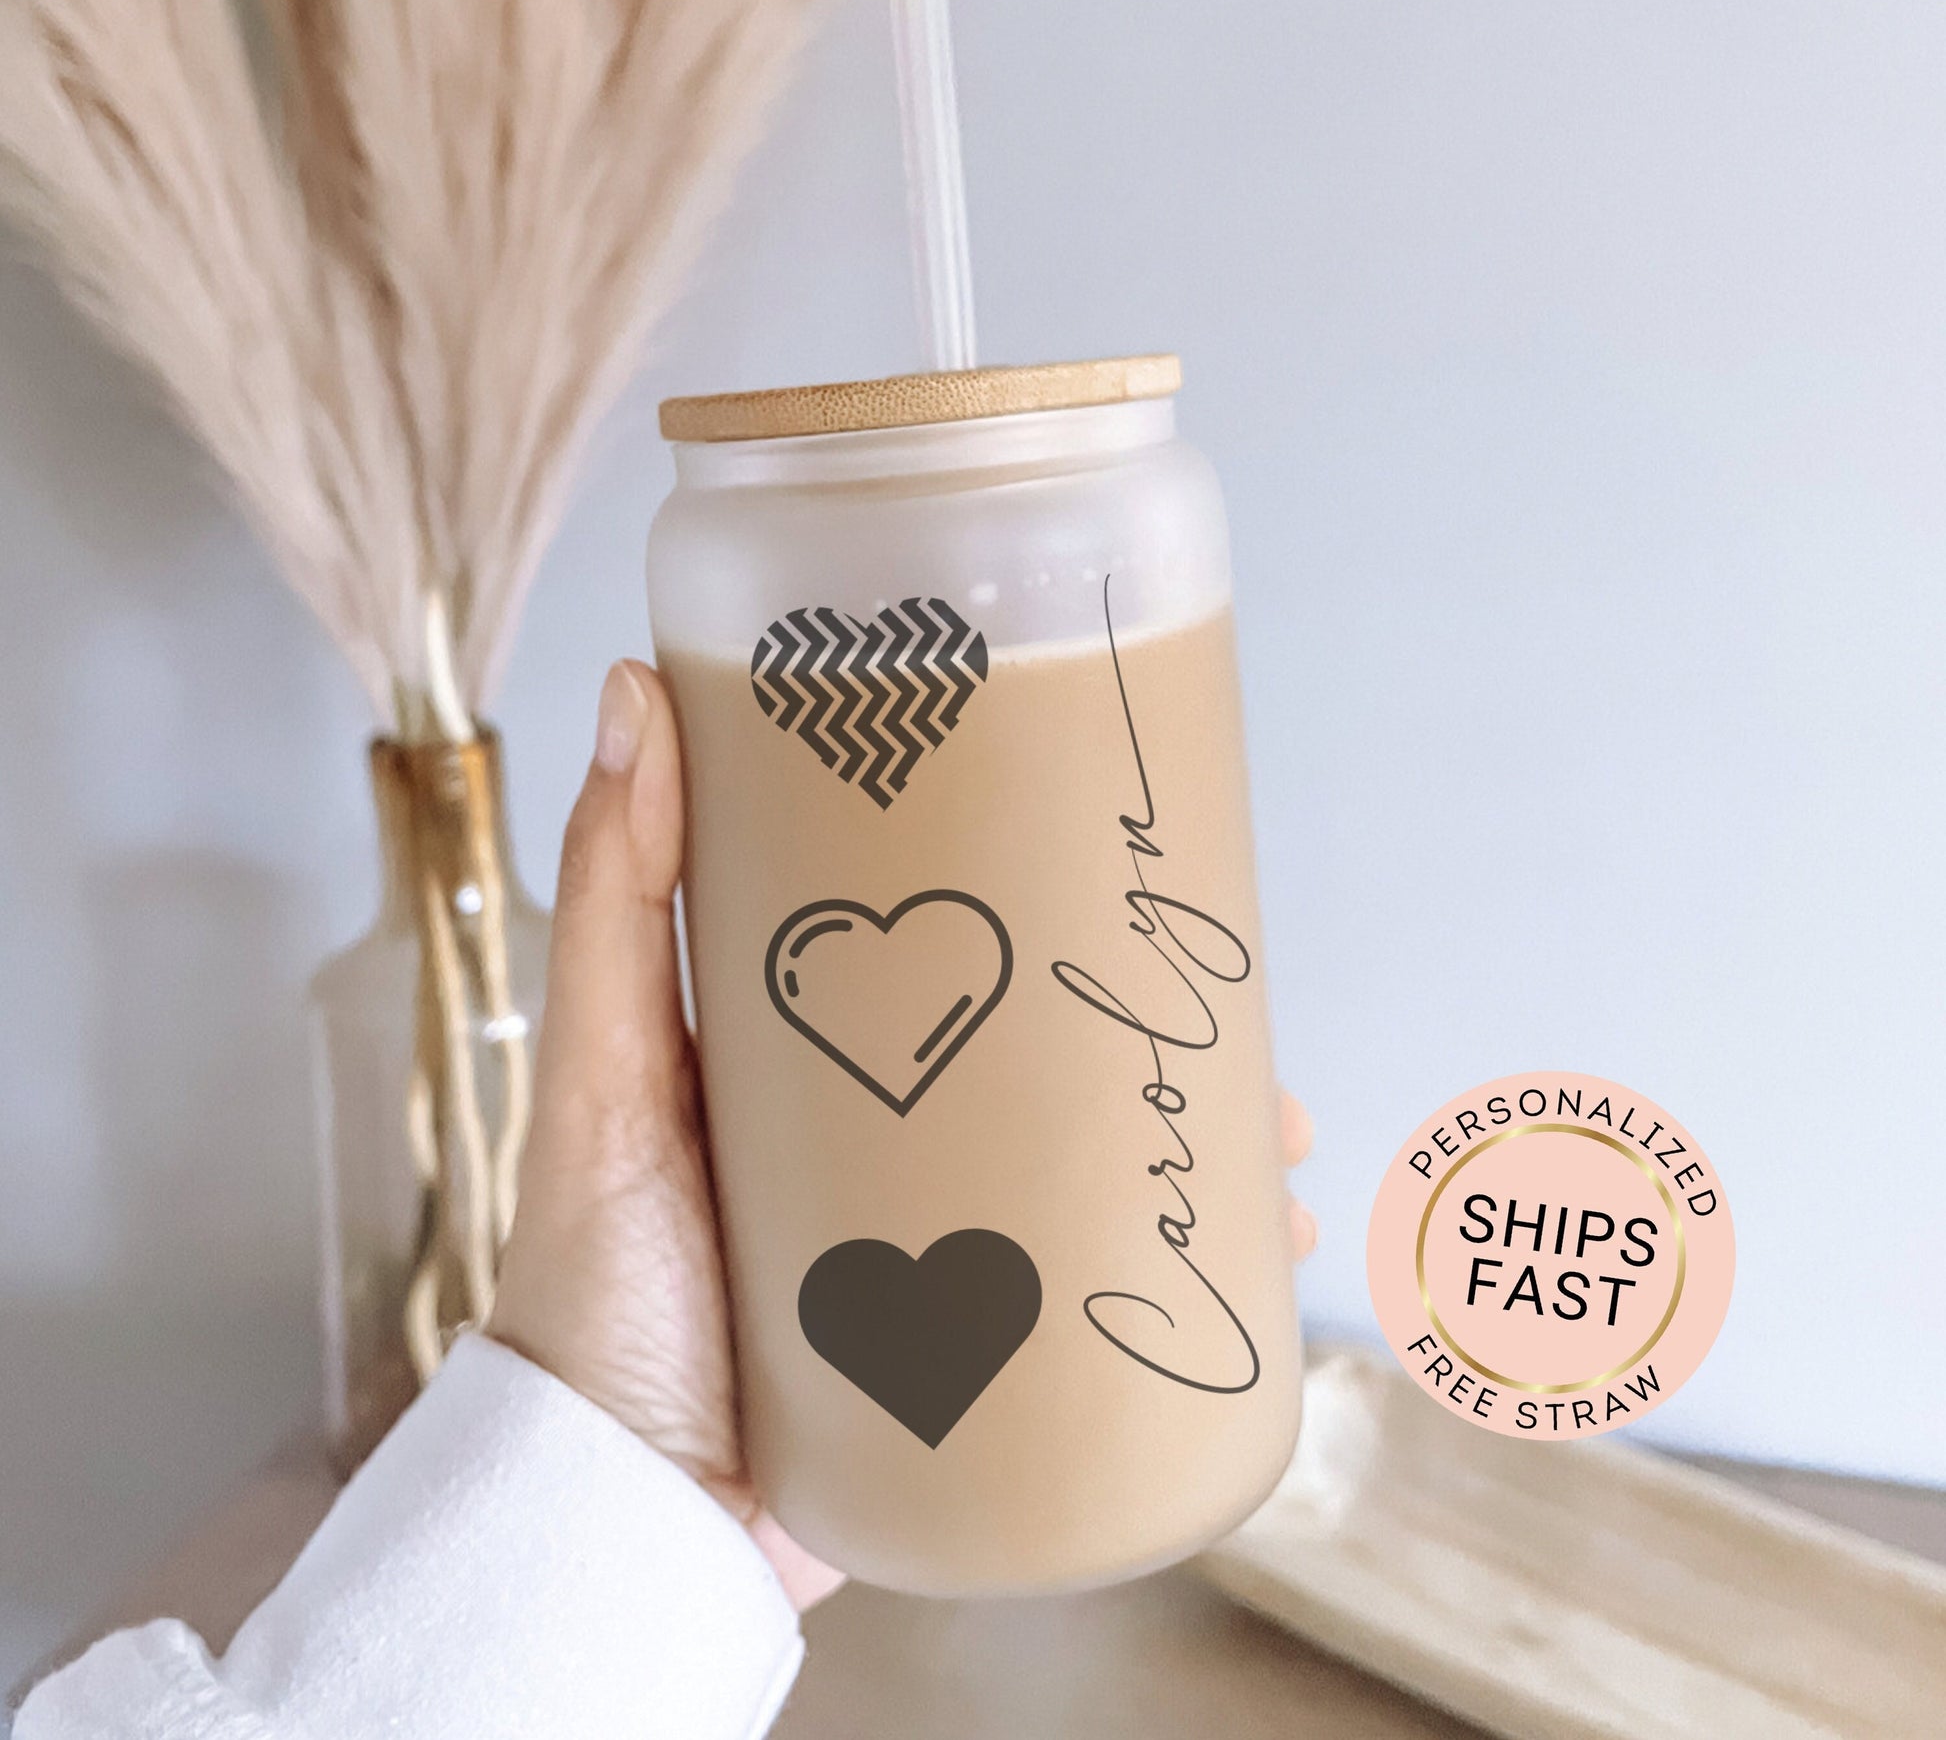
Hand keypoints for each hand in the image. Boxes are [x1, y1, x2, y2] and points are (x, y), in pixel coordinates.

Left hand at [490, 661, 1318, 1610]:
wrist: (621, 1529)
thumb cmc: (591, 1294)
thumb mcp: (602, 1077)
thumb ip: (617, 900)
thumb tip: (631, 689)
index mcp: (814, 1055)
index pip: (946, 949)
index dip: (1038, 899)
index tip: (1114, 850)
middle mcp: (887, 1141)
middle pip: (1049, 1058)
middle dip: (1156, 1030)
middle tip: (1231, 1011)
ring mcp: (939, 1246)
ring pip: (1099, 1168)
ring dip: (1201, 1145)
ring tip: (1281, 1135)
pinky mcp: (974, 1349)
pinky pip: (1102, 1294)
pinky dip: (1188, 1270)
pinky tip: (1265, 1258)